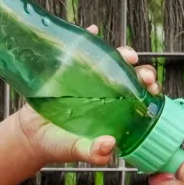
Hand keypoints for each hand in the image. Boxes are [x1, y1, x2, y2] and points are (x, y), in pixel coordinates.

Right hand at [8, 25, 158, 165]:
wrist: (31, 135)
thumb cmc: (59, 145)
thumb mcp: (77, 150)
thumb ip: (93, 152)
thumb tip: (108, 145)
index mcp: (114, 111)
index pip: (139, 97)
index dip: (149, 90)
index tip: (152, 88)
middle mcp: (106, 92)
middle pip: (130, 76)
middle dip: (141, 71)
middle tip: (142, 74)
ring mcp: (89, 79)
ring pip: (111, 61)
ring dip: (121, 53)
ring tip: (125, 55)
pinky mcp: (70, 70)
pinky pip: (81, 51)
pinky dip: (88, 38)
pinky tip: (92, 31)